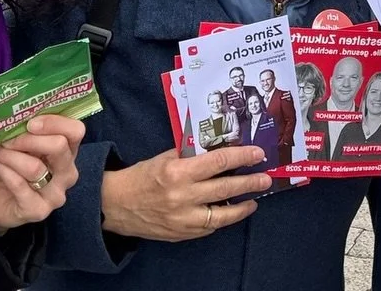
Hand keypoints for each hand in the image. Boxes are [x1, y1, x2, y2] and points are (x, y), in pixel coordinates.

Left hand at [0, 114, 86, 233]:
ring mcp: (56, 195)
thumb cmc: (13, 168)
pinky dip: (5, 172)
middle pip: (59, 146)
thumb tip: (16, 114)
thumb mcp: (21, 146)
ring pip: (35, 167)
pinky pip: (20, 186)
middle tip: (8, 139)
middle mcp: (68, 173)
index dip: (55, 122)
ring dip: (10, 155)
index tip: (31, 122)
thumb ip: (25, 131)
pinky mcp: (39, 211)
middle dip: (28, 139)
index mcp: (69, 152)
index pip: (76, 131)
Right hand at [100, 145, 273, 241]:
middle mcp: (182, 196)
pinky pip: (207, 228)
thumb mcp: (165, 157)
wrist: (114, 205)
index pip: (217, 162)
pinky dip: (221, 220)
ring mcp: (182, 219)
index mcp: (177, 171)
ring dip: (241, 208)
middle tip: (265, 179)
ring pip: (220, 216)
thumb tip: (218, 147)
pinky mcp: (180, 234)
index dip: (241, 157)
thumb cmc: (141, 176)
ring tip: (254, 200)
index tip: (257, 153)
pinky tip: (230, 212)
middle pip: (224, 189)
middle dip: (249, 183)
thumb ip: (191, 154)